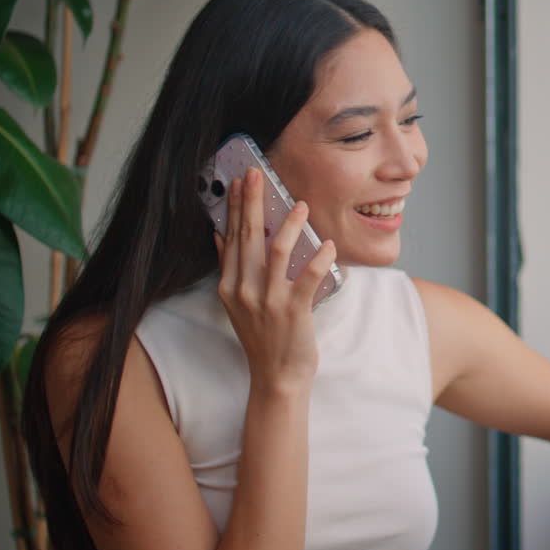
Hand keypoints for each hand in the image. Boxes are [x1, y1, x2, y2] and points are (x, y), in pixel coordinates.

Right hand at [213, 167, 337, 394]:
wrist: (276, 376)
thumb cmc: (263, 338)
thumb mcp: (237, 303)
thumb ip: (230, 269)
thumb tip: (220, 236)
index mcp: (230, 285)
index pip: (232, 237)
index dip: (235, 206)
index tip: (239, 180)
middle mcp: (245, 290)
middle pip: (248, 237)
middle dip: (252, 201)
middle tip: (257, 173)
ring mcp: (268, 300)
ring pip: (277, 251)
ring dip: (289, 224)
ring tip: (301, 204)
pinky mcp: (293, 310)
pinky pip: (308, 277)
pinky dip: (320, 258)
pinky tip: (328, 243)